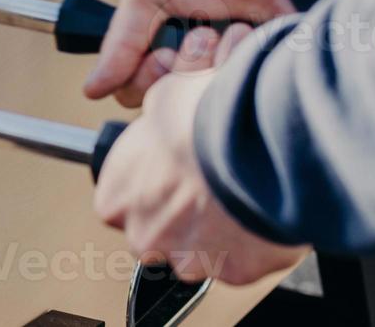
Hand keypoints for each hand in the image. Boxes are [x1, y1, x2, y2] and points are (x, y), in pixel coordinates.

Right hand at [84, 0, 294, 107]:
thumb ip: (118, 38)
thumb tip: (92, 89)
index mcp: (153, 44)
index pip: (127, 86)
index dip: (141, 71)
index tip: (161, 49)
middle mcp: (181, 69)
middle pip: (155, 100)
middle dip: (173, 68)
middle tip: (196, 38)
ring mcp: (212, 82)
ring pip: (188, 104)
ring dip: (203, 66)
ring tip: (224, 38)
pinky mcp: (243, 89)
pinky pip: (222, 104)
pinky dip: (230, 73)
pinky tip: (243, 50)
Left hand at [94, 28, 307, 284]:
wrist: (254, 139)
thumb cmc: (202, 116)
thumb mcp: (160, 102)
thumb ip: (151, 130)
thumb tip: (161, 123)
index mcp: (115, 198)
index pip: (122, 205)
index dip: (150, 189)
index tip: (169, 177)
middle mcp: (143, 236)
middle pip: (158, 236)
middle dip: (181, 219)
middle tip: (207, 187)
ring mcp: (189, 259)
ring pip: (202, 255)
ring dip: (217, 234)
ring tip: (237, 196)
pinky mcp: (235, 272)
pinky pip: (243, 261)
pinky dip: (253, 242)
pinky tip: (259, 211)